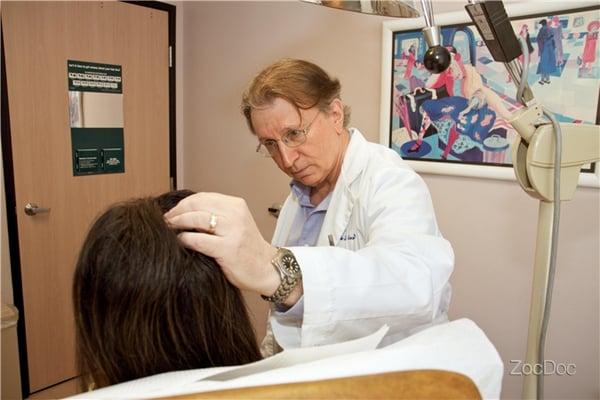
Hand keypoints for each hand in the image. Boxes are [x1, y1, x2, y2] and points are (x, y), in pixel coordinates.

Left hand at [164, 192, 279, 295]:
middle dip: (176, 212)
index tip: (171, 213)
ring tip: (169, 230)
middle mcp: (235, 215)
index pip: (202, 197)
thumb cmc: (247, 249)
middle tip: (165, 221)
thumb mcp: (235, 224)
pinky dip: (184, 239)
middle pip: (196, 205)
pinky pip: (198, 240)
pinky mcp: (228, 249)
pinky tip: (179, 242)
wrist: (267, 269)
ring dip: (177, 224)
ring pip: (196, 219)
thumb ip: (216, 215)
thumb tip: (184, 212)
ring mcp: (233, 231)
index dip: (182, 204)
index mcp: (236, 205)